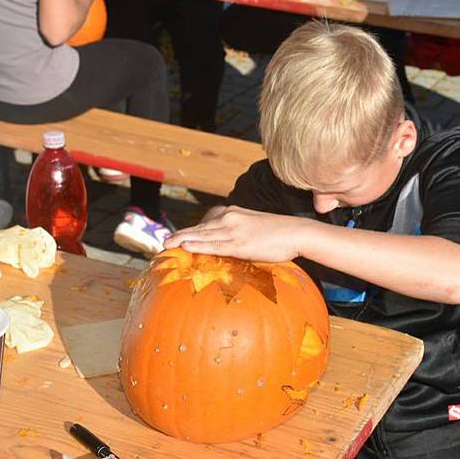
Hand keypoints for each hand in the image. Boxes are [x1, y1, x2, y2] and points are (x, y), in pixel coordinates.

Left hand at [164, 206, 308, 262]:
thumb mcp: (255, 226)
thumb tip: (230, 243)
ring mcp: (233, 230)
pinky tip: (185, 247)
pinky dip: (197, 246)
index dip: (190, 230)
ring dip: (182, 241)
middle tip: (163, 242)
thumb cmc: (279, 232)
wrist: (296, 231)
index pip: (206, 221)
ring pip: (202, 236)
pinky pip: (213, 246)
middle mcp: (229, 218)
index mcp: (233, 212)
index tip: (177, 236)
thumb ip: (239, 231)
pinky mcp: (239, 244)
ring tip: (167, 245)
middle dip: (180, 235)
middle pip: (199, 228)